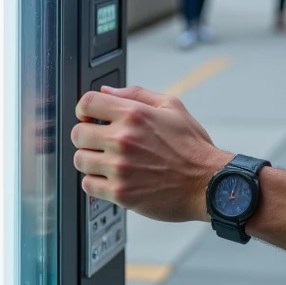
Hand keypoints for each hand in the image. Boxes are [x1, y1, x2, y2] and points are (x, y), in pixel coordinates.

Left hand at [72, 84, 227, 220]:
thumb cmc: (193, 148)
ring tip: (107, 162)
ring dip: (90, 160)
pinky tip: (111, 179)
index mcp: (134, 115)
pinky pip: (88, 185)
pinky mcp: (121, 193)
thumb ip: (136, 95)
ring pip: (80, 160)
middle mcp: (123, 139)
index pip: (87, 103)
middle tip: (99, 142)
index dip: (84, 109)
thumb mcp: (172, 107)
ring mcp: (120, 168)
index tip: (89, 117)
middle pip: (78, 133)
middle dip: (87, 136)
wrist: (208, 183)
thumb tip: (107, 91)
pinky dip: (96, 183)